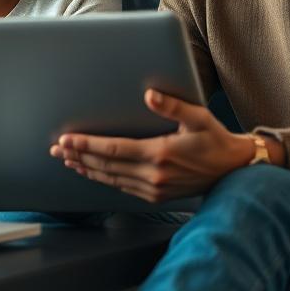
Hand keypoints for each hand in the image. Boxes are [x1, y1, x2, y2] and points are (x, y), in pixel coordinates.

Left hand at [49, 89, 256, 201]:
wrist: (233, 171)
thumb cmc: (215, 139)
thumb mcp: (198, 117)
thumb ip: (173, 106)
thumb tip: (149, 94)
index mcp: (160, 154)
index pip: (114, 150)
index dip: (88, 145)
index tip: (67, 140)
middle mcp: (154, 175)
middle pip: (106, 166)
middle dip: (78, 156)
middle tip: (56, 149)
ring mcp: (154, 189)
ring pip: (111, 179)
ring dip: (86, 169)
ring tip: (66, 160)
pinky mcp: (155, 196)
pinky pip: (122, 187)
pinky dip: (103, 179)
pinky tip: (91, 172)